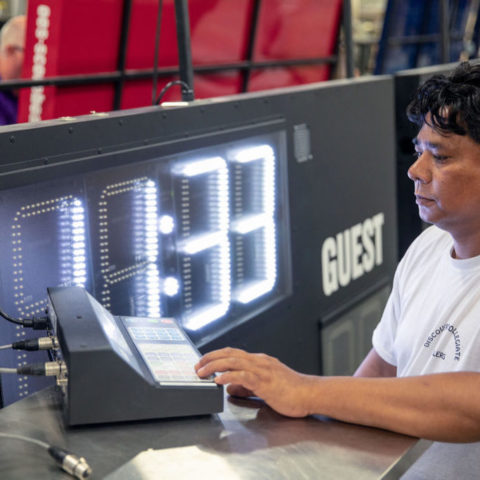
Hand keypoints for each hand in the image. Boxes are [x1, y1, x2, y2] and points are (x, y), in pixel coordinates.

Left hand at [195, 347, 314, 416]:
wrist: (310, 394)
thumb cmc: (291, 391)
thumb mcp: (264, 387)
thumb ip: (246, 387)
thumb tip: (229, 388)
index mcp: (259, 361)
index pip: (233, 353)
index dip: (217, 355)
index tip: (203, 361)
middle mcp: (259, 361)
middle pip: (230, 353)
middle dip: (211, 357)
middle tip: (197, 365)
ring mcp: (262, 369)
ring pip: (233, 361)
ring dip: (215, 365)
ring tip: (202, 371)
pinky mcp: (265, 381)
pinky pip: (243, 376)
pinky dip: (228, 376)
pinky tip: (218, 380)